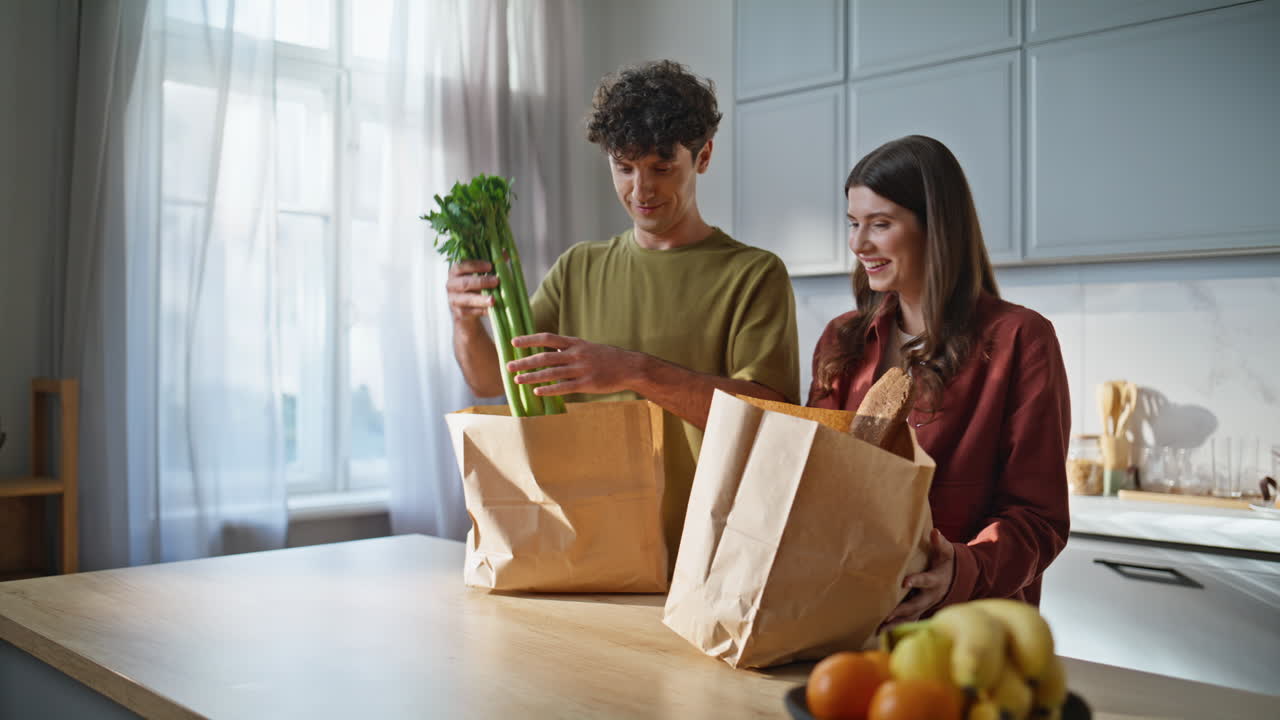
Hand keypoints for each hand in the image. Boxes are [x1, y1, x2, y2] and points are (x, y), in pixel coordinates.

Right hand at [446, 260, 497, 320]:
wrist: (466, 307)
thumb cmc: (475, 284)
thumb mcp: (481, 272)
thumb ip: (491, 263)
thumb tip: (504, 252)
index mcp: (455, 271)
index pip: (461, 265)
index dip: (475, 265)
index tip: (490, 266)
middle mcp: (451, 285)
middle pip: (464, 283)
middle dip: (481, 282)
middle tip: (496, 281)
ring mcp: (453, 299)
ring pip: (466, 299)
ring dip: (481, 299)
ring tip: (494, 300)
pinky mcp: (459, 312)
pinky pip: (471, 312)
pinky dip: (482, 311)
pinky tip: (492, 311)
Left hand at [507, 333, 641, 395]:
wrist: (630, 367)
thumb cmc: (607, 358)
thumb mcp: (587, 347)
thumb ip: (569, 349)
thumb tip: (550, 351)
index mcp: (575, 343)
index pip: (547, 338)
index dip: (529, 340)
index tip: (513, 342)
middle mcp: (576, 354)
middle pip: (545, 357)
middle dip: (525, 362)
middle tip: (508, 366)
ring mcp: (581, 369)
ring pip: (551, 373)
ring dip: (532, 377)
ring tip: (517, 380)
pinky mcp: (587, 384)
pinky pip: (564, 387)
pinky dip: (549, 389)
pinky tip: (537, 392)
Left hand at [882, 529, 955, 627]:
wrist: (955, 579)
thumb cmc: (945, 562)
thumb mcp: (946, 552)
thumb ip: (940, 543)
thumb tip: (935, 532)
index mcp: (936, 580)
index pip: (925, 580)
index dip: (916, 581)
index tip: (904, 582)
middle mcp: (931, 596)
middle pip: (916, 604)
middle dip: (902, 610)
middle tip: (887, 614)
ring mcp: (926, 606)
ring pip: (911, 617)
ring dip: (896, 623)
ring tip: (880, 629)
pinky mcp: (921, 612)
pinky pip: (908, 622)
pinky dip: (896, 628)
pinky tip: (881, 634)